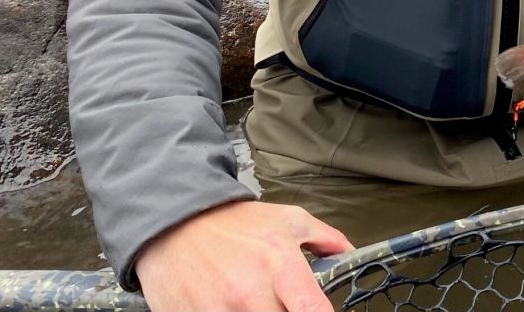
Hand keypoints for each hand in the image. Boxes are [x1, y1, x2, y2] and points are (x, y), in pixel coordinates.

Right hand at [136, 199, 353, 311]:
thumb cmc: (232, 223)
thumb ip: (324, 238)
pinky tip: (231, 306)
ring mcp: (219, 310)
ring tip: (255, 302)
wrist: (175, 223)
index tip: (318, 311)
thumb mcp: (287, 219)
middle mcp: (250, 290)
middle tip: (284, 302)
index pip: (314, 311)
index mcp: (279, 263)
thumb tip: (348, 253)